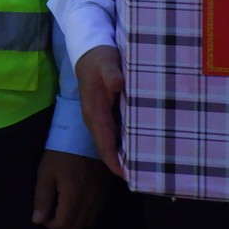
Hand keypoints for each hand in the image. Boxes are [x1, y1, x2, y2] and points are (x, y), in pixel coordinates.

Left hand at [32, 148, 109, 228]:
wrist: (83, 135)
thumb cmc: (60, 152)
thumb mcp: (45, 173)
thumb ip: (42, 198)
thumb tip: (38, 219)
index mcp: (73, 197)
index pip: (64, 224)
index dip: (51, 224)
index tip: (43, 215)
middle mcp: (90, 200)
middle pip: (77, 225)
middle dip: (63, 223)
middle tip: (52, 212)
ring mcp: (100, 196)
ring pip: (89, 220)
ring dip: (75, 220)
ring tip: (63, 208)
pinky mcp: (106, 190)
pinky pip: (97, 211)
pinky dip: (86, 213)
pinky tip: (76, 201)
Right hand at [74, 45, 127, 177]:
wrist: (88, 51)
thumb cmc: (100, 58)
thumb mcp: (106, 62)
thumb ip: (112, 73)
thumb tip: (118, 84)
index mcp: (94, 111)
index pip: (103, 141)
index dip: (113, 159)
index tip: (126, 175)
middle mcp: (93, 118)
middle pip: (105, 146)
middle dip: (119, 163)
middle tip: (140, 176)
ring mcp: (97, 117)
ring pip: (108, 141)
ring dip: (120, 155)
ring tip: (140, 167)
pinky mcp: (102, 114)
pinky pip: (111, 134)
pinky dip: (121, 143)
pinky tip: (136, 147)